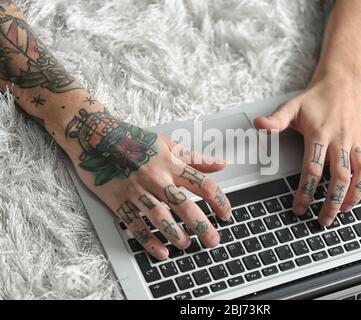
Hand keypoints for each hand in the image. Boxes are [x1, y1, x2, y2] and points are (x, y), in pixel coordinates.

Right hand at [64, 108, 230, 259]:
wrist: (93, 135)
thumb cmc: (132, 138)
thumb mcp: (166, 143)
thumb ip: (194, 157)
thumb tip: (221, 164)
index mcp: (170, 163)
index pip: (202, 184)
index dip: (219, 200)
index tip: (226, 214)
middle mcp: (155, 178)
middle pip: (184, 205)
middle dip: (202, 226)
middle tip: (213, 240)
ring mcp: (136, 190)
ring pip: (160, 217)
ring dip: (176, 235)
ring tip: (187, 245)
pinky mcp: (117, 200)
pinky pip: (134, 224)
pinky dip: (148, 240)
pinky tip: (161, 252)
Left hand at [254, 74, 360, 225]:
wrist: (342, 82)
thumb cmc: (315, 98)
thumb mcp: (292, 106)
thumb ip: (276, 119)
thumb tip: (258, 124)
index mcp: (320, 134)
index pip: (312, 169)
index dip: (305, 191)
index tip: (299, 208)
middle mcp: (340, 141)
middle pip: (341, 177)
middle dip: (333, 201)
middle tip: (324, 220)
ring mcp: (355, 143)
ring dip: (355, 195)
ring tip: (345, 211)